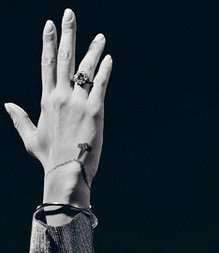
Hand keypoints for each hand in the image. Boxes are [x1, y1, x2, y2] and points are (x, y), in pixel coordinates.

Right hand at [5, 9, 111, 205]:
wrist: (66, 171)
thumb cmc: (50, 157)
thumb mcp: (30, 137)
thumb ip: (19, 118)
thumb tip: (7, 104)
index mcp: (46, 100)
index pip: (47, 63)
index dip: (49, 42)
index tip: (50, 25)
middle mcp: (60, 96)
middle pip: (64, 58)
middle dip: (67, 34)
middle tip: (69, 14)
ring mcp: (78, 102)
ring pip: (85, 69)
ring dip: (93, 50)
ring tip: (100, 36)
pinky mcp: (94, 110)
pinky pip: (100, 84)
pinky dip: (104, 70)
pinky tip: (108, 59)